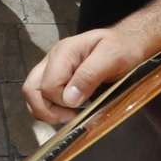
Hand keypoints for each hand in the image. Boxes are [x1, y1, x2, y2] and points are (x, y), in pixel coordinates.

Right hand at [22, 27, 147, 124]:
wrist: (128, 42)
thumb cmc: (123, 49)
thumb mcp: (112, 58)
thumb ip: (89, 75)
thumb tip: (69, 99)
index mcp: (65, 52)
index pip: (49, 85)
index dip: (62, 103)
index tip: (81, 108)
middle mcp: (53, 59)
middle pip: (32, 89)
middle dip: (47, 110)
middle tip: (70, 118)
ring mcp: (52, 68)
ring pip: (33, 93)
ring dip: (46, 111)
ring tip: (69, 116)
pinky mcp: (56, 77)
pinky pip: (41, 95)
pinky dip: (49, 108)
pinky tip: (67, 111)